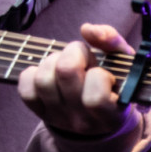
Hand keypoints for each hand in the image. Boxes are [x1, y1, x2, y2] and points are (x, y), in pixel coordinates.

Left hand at [17, 23, 134, 136]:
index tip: (103, 72)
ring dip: (52, 61)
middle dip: (73, 53)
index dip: (98, 75)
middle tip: (81, 57)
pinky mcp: (41, 113)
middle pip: (65, 74)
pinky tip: (49, 74)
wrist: (102, 116)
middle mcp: (83, 122)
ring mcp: (60, 118)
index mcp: (110, 115)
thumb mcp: (125, 63)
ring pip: (43, 80)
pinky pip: (25, 90)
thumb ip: (112, 41)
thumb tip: (87, 30)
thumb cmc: (116, 84)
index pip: (95, 98)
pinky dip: (33, 74)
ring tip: (65, 64)